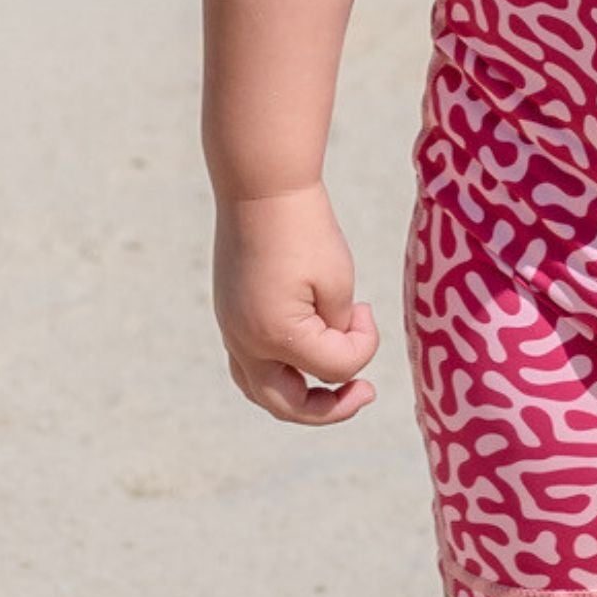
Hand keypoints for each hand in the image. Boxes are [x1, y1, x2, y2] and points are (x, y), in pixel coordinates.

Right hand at [214, 185, 378, 422]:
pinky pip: (250, 364)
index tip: (367, 309)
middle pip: (287, 405)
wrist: (260, 187)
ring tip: (331, 389)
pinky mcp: (229, 316)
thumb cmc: (305, 228)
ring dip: (298, 398)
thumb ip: (339, 330)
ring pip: (261, 390)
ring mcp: (231, 331)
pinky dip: (279, 372)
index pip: (334, 369)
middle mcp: (245, 342)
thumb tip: (334, 352)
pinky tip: (304, 357)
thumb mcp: (337, 281)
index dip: (364, 345)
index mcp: (275, 336)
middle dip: (330, 409)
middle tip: (366, 393)